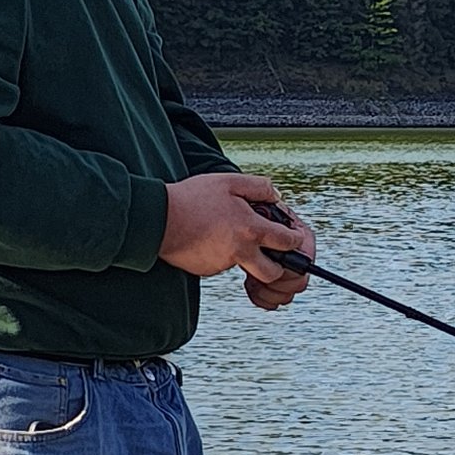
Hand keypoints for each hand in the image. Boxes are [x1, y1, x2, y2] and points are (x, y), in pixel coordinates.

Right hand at [158, 171, 311, 297]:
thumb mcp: (229, 182)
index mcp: (250, 229)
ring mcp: (223, 264)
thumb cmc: (191, 199)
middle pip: (272, 273)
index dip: (295, 241)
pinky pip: (221, 266)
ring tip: (230, 234)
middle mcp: (240, 251)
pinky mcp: (207, 270)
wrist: (158, 220)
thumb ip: (258, 187)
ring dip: (245, 257)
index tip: (294, 239)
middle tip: (273, 255)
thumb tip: (275, 196)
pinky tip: (209, 238)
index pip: (286, 242)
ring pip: (244, 267)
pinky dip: (221, 255)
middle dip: (278, 267)